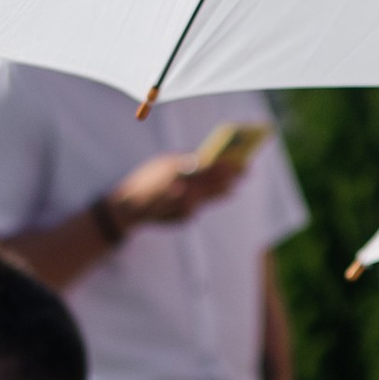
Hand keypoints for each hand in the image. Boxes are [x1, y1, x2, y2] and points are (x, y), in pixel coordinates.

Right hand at [107, 147, 244, 233]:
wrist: (131, 207)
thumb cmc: (147, 180)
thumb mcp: (163, 164)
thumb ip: (185, 162)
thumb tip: (208, 161)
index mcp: (180, 171)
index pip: (211, 168)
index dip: (230, 166)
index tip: (243, 162)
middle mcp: (186, 190)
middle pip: (216, 184)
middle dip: (232, 179)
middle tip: (247, 174)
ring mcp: (186, 206)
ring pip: (212, 198)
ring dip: (225, 192)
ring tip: (235, 188)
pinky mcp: (185, 218)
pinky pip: (198, 206)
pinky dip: (201, 201)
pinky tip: (205, 199)